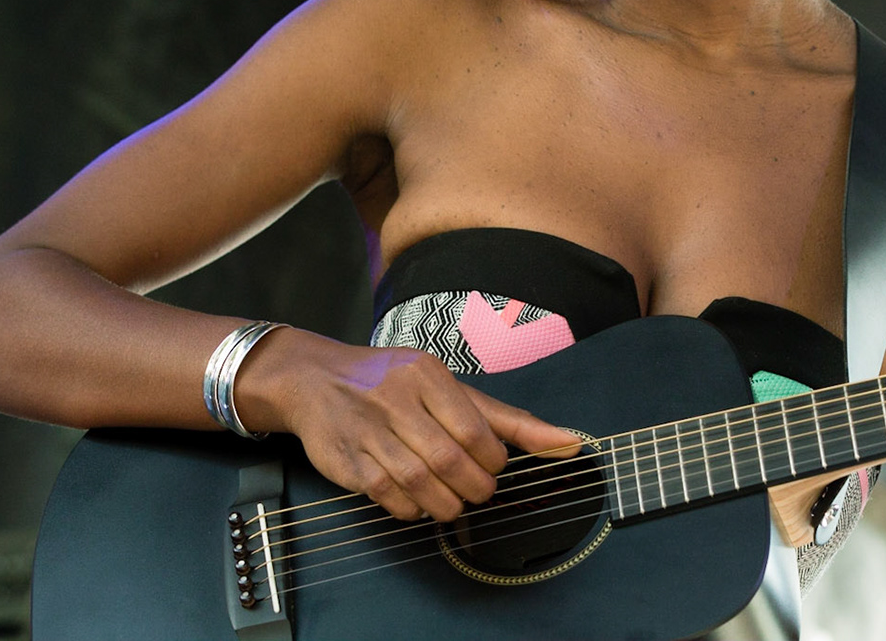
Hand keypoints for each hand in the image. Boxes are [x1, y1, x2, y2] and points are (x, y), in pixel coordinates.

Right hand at [236, 329, 583, 521]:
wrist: (316, 379)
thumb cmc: (392, 382)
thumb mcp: (448, 387)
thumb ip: (506, 418)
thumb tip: (569, 443)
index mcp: (428, 375)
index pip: (475, 427)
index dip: (493, 460)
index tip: (495, 467)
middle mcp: (395, 397)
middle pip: (448, 458)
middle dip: (474, 486)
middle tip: (479, 492)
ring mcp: (367, 429)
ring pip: (418, 480)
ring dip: (445, 504)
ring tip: (454, 504)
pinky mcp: (346, 458)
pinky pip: (386, 494)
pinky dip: (411, 509)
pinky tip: (419, 505)